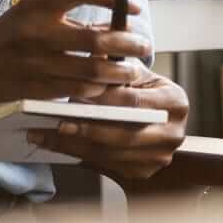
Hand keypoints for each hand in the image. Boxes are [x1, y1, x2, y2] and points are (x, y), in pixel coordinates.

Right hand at [0, 0, 148, 102]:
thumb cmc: (8, 34)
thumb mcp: (33, 12)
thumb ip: (68, 15)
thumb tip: (114, 24)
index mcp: (38, 5)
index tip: (134, 8)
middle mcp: (38, 33)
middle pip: (96, 39)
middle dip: (128, 44)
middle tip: (144, 45)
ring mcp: (38, 63)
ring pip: (92, 70)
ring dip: (119, 72)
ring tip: (132, 70)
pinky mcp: (37, 88)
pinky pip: (77, 90)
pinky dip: (98, 89)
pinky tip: (108, 87)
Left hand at [36, 61, 189, 181]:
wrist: (159, 124)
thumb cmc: (146, 94)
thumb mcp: (138, 75)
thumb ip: (117, 67)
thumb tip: (91, 50)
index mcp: (175, 103)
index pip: (135, 102)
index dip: (106, 100)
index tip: (77, 96)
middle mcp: (173, 134)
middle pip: (124, 135)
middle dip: (87, 129)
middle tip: (58, 124)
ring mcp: (159, 157)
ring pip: (111, 154)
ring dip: (75, 146)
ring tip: (46, 136)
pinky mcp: (143, 172)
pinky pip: (106, 166)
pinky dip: (80, 156)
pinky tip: (59, 146)